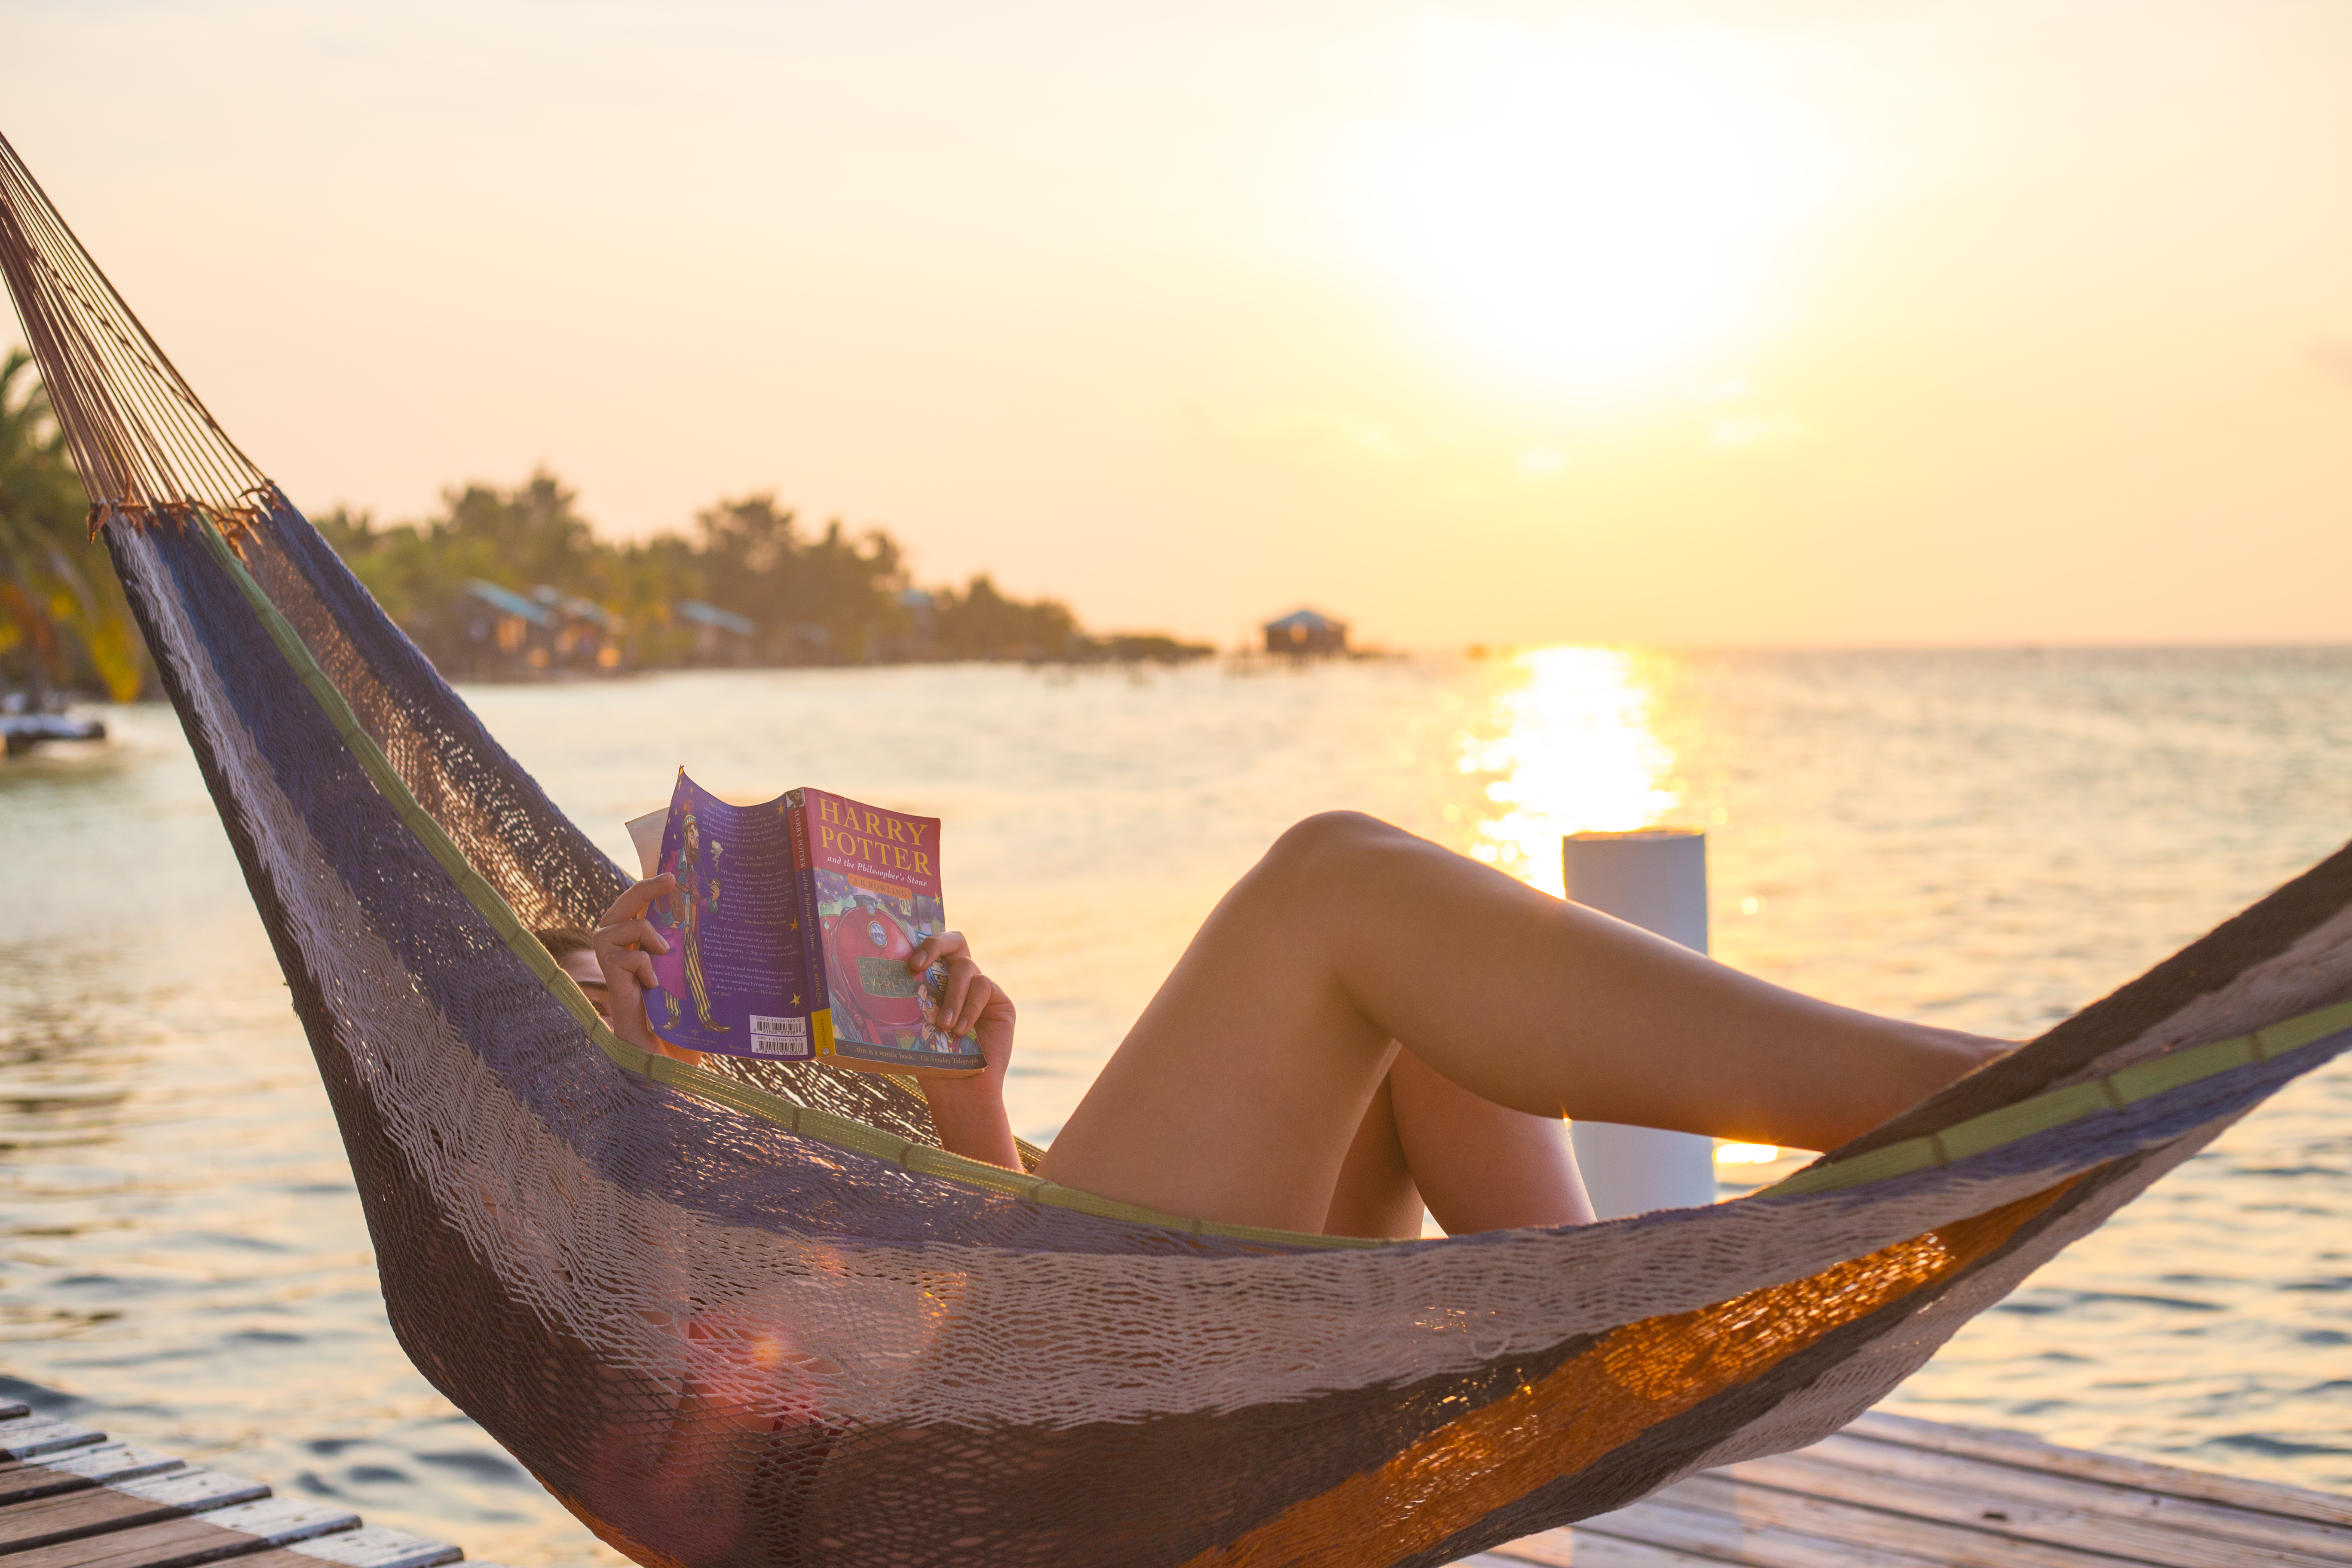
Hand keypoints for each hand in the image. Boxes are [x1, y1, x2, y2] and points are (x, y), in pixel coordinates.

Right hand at [592, 874, 703, 1066]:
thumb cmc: (684, 1028)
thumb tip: (720, 925)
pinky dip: (643, 964)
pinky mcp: (612, 985)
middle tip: (670, 878)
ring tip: (665, 951)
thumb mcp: (692, 983)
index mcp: (639, 952)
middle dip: (641, 888)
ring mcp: (613, 971)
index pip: (635, 911)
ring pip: (613, 926)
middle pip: (618, 908)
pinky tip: (654, 986)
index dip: (647, 890)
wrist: (669, 1065)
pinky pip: (623, 956)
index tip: (672, 876)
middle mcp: (621, 958)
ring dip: (643, 930)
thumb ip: (692, 958)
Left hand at [905, 930, 1019, 1168]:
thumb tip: (858, 997)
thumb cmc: (931, 1064)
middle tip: (917, 966)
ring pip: (966, 968)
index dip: (920, 944)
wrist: (961, 1092)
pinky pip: (984, 988)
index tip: (905, 962)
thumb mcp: (910, 1032)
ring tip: (944, 1025)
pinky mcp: (1000, 1002)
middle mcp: (959, 980)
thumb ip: (899, 1010)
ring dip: (952, 995)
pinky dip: (969, 1008)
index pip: (930, 949)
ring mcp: (981, 989)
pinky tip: (960, 1031)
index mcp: (936, 982)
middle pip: (954, 941)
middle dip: (935, 945)